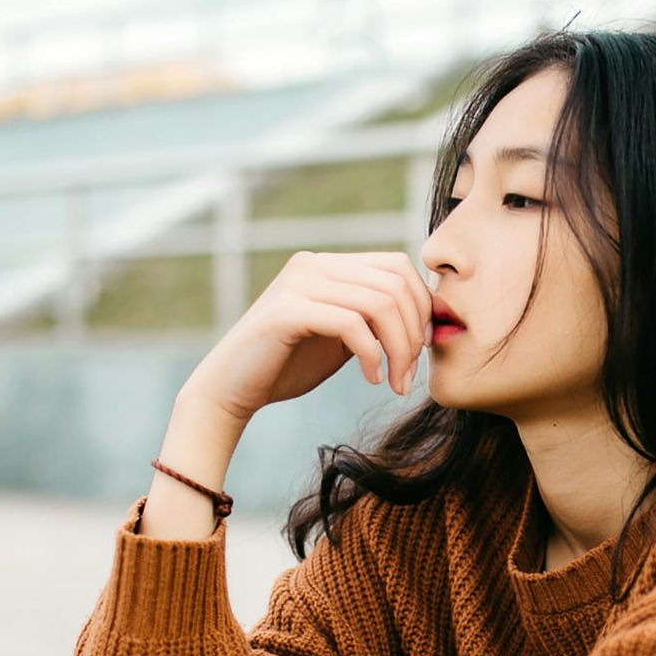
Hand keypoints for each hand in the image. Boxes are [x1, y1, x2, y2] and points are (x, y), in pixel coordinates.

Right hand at [181, 250, 432, 421]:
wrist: (231, 390)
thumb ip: (371, 318)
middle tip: (409, 375)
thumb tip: (423, 313)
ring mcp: (299, 284)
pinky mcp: (287, 311)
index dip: (422, 306)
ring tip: (395, 383)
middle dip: (414, 333)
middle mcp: (313, 265)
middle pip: (394, 283)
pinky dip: (371, 354)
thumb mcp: (341, 337)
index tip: (423, 349)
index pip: (397, 266)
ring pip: (379, 303)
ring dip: (398, 349)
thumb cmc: (287, 366)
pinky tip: (370, 379)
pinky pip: (351, 323)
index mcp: (327, 265)